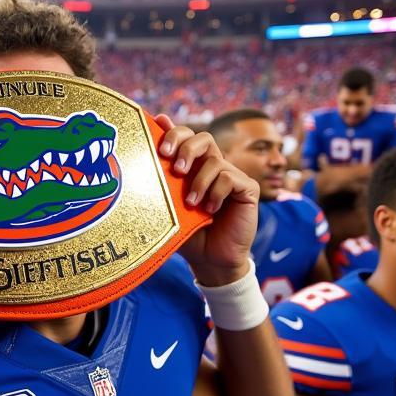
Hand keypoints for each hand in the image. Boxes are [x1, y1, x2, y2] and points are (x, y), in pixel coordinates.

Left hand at [156, 115, 257, 285]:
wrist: (210, 260)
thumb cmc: (187, 232)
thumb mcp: (168, 204)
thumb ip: (160, 176)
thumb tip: (148, 147)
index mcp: (194, 167)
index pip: (186, 136)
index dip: (174, 134)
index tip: (161, 151)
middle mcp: (214, 167)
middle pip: (203, 137)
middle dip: (186, 148)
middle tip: (176, 170)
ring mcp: (232, 176)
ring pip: (215, 160)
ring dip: (199, 182)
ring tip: (191, 204)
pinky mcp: (248, 189)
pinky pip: (230, 178)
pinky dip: (216, 193)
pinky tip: (211, 210)